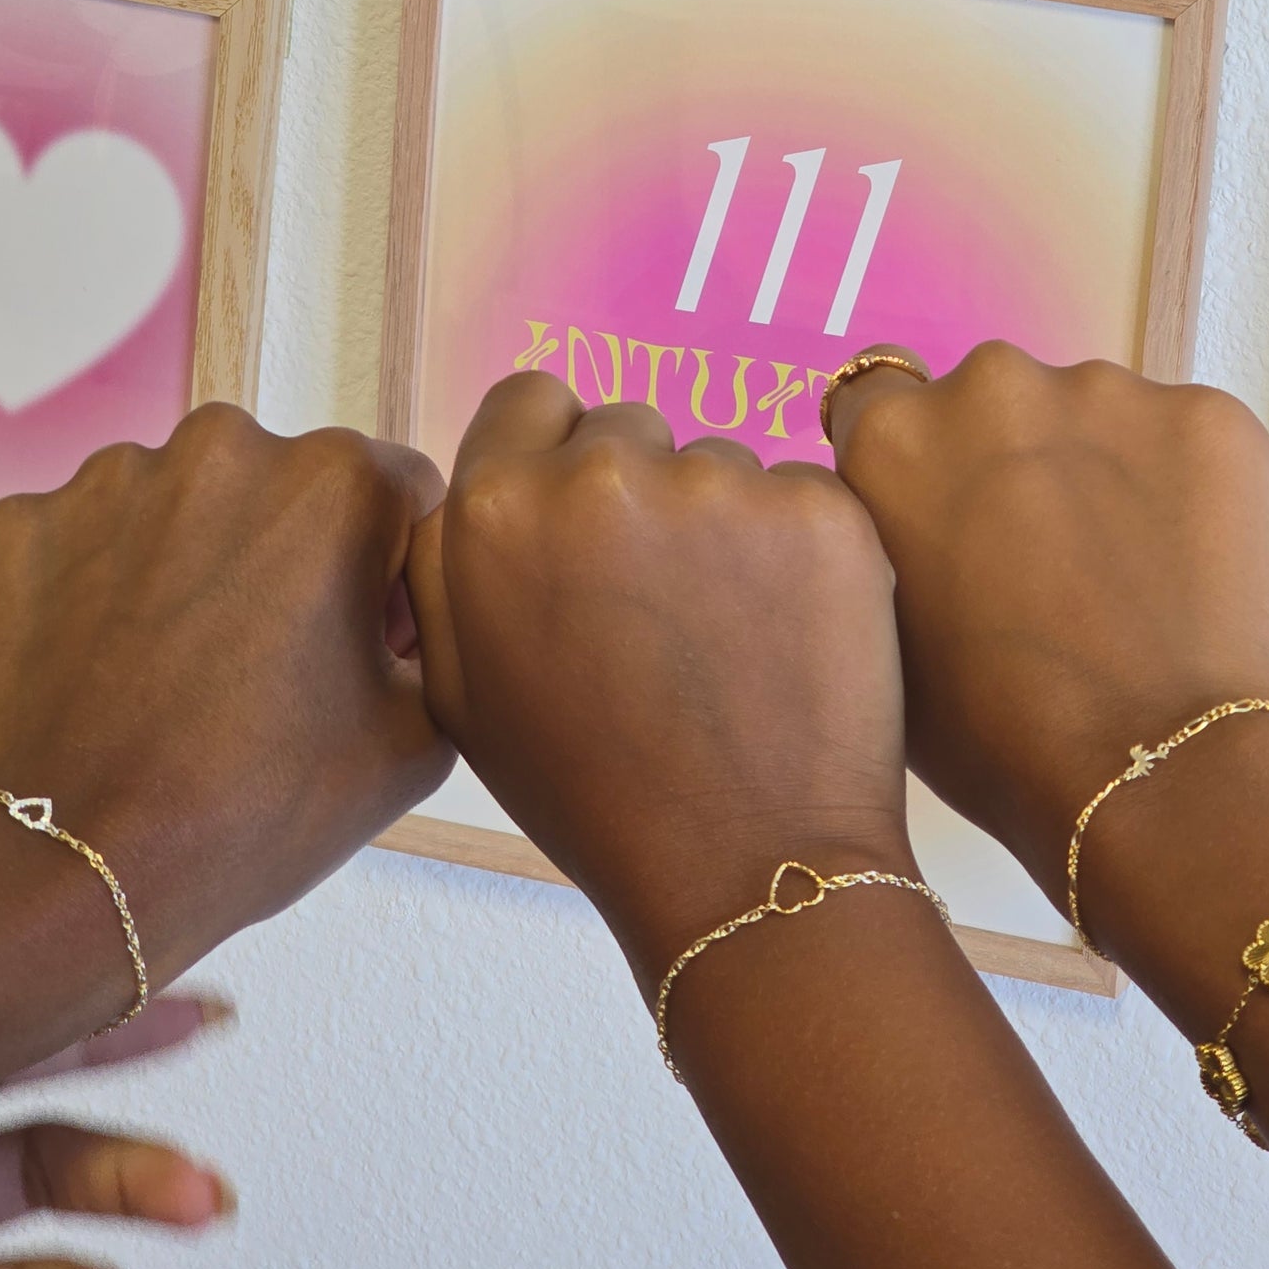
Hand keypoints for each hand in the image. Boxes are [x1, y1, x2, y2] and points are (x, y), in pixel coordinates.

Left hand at [0, 406, 455, 1006]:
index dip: (397, 576)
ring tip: (177, 678)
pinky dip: (100, 591)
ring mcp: (107, 482)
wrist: (71, 873)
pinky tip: (106, 674)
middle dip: (290, 558)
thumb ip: (441, 644)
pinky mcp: (22, 525)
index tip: (365, 646)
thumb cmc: (249, 810)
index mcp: (333, 482)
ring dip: (193, 566)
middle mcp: (221, 449)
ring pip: (182, 509)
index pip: (402, 496)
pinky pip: (85, 541)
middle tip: (269, 670)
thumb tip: (408, 624)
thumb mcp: (417, 741)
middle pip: (286, 489)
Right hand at [407, 377, 912, 990]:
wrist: (744, 868)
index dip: (554, 457)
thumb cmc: (594, 793)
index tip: (586, 522)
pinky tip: (788, 633)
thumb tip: (476, 489)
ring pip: (718, 465)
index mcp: (496, 510)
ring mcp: (719, 486)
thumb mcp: (464, 687)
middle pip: (626, 428)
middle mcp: (601, 476)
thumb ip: (449, 563)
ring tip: (727, 636)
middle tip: (658, 603)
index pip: (529, 400)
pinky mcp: (819, 510)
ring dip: (722, 525)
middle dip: (639, 492)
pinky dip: (800, 550)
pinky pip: (800, 496)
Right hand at [827, 346, 1268, 937]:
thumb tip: (918, 522)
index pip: (881, 397)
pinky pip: (1185, 442)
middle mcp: (990, 385)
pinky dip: (1188, 491)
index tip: (952, 503)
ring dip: (1104, 473)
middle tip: (1049, 561)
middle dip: (1015, 460)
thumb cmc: (998, 741)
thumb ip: (885, 544)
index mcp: (892, 439)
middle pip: (996, 402)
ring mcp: (1107, 391)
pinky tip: (1193, 577)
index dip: (920, 455)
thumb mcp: (885, 642)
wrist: (1157, 775)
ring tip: (1133, 582)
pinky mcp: (1207, 416)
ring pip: (1095, 417)